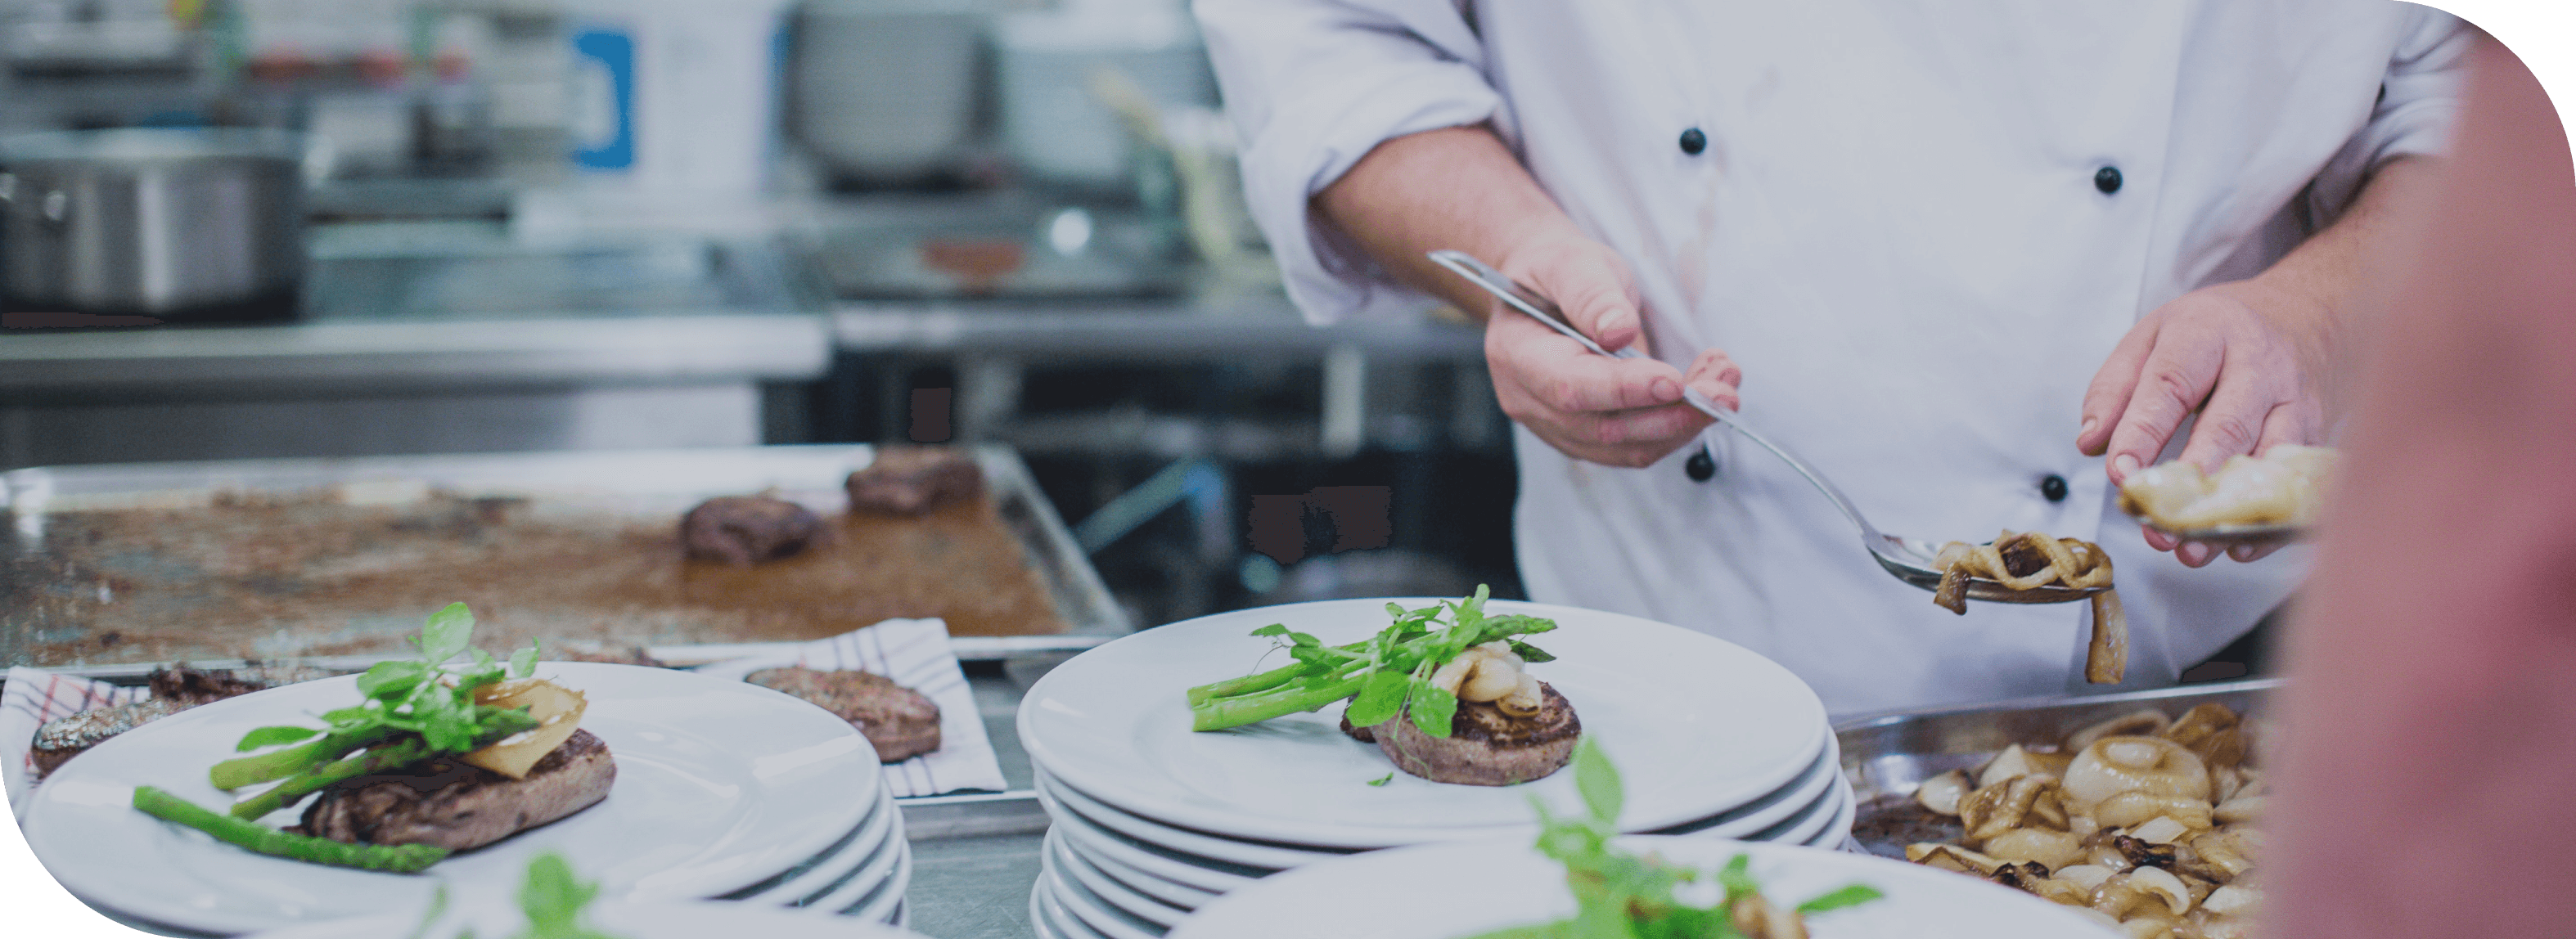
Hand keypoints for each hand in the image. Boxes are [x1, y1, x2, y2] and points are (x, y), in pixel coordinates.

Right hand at [1485, 236, 1740, 467]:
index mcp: (1517, 354)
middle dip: (1672, 414)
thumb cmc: (1557, 273)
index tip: (1675, 380)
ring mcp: (1556, 426)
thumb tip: (1619, 333)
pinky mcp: (1586, 436)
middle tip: (1723, 389)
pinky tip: (1703, 393)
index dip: (1624, 389)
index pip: (1571, 386)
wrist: (1546, 291)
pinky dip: (1677, 426)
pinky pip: (1635, 446)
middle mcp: (1530, 401)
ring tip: (1724, 383)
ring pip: (1626, 447)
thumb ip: (1592, 295)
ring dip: (1684, 422)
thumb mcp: (1573, 263)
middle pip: (1604, 428)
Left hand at [2078, 279, 2327, 566]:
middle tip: (2156, 522)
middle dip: (2190, 480)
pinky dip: (2271, 520)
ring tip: (2191, 549)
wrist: (2310, 313)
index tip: (2120, 474)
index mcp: (2207, 333)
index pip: (2171, 384)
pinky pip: (2299, 481)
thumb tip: (2090, 442)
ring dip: (2228, 511)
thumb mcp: (2153, 337)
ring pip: (2268, 460)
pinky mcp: (2321, 432)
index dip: (2144, 432)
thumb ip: (2114, 388)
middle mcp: (2260, 366)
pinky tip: (2241, 547)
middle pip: (2228, 425)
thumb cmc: (2217, 333)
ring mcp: (2298, 401)